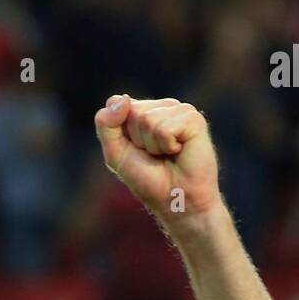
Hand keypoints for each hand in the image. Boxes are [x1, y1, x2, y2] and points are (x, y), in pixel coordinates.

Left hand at [94, 95, 220, 222]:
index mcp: (143, 111)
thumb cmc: (148, 180)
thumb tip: (124, 99)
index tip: (135, 150)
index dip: (119, 133)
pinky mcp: (193, 118)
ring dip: (152, 146)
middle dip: (137, 140)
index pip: (115, 103)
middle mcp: (161, 106)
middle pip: (131, 111)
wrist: (176, 200)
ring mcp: (179, 110)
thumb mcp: (115, 153)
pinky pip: (164, 128)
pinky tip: (178, 152)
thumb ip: (106, 124)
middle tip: (154, 156)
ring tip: (166, 155)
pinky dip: (166, 146)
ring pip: (147, 119)